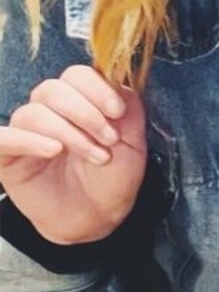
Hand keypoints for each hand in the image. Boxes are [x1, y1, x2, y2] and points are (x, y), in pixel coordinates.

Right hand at [0, 65, 147, 243]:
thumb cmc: (112, 176)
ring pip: (34, 113)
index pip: (77, 74)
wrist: (97, 216)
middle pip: (54, 89)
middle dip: (86, 113)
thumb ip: (129, 107)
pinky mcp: (7, 156)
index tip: (118, 111)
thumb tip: (117, 80)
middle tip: (110, 139)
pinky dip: (26, 140)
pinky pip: (3, 138)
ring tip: (96, 156)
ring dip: (69, 132)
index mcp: (78, 98)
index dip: (97, 88)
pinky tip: (52, 150)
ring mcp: (26, 132)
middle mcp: (48, 110)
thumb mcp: (132, 140)